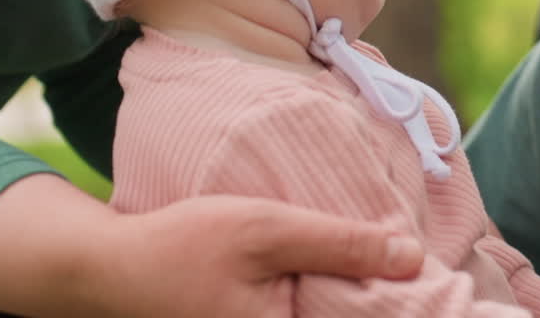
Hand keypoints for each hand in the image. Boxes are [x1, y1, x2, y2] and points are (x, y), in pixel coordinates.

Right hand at [0, 175, 422, 316]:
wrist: (107, 268)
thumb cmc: (183, 246)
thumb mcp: (267, 230)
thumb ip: (341, 243)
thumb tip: (413, 257)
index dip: (399, 306)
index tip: (432, 286)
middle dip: (376, 302)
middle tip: (412, 274)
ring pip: (326, 316)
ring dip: (350, 299)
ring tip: (383, 275)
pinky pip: (304, 315)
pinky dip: (325, 299)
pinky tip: (341, 279)